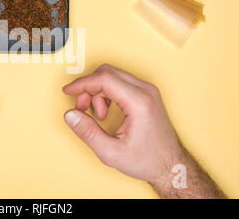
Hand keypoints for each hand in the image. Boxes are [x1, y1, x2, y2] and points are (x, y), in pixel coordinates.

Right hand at [62, 64, 224, 197]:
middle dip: (88, 88)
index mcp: (139, 102)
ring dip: (97, 92)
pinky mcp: (145, 94)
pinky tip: (105, 111)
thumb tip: (71, 115)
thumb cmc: (148, 160)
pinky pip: (119, 82)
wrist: (171, 165)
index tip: (68, 91)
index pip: (104, 78)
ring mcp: (147, 90)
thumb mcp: (112, 153)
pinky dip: (106, 93)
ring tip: (98, 116)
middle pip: (107, 73)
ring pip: (112, 76)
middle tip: (81, 109)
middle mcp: (145, 91)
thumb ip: (88, 133)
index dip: (82, 83)